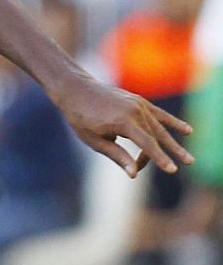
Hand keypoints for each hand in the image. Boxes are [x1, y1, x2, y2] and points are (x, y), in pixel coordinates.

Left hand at [52, 75, 192, 176]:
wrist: (78, 91)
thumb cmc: (81, 119)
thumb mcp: (95, 141)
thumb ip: (117, 156)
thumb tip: (134, 173)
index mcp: (123, 122)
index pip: (146, 144)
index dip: (159, 158)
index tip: (172, 170)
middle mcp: (135, 112)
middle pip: (155, 137)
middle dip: (167, 153)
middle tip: (184, 166)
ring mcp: (139, 105)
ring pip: (159, 128)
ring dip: (172, 143)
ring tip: (187, 157)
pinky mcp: (139, 102)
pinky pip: (159, 114)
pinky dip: (172, 123)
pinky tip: (187, 131)